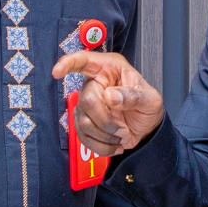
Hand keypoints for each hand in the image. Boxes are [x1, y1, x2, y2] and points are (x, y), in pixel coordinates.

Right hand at [50, 51, 164, 155]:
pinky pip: (83, 136)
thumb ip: (133, 96)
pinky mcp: (83, 121)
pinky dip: (101, 145)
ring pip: (83, 121)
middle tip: (123, 128)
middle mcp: (95, 83)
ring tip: (122, 135)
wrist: (147, 129)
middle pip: (86, 100)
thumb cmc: (147, 107)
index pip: (84, 60)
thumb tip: (110, 96)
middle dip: (106, 119)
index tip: (57, 72)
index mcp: (109, 69)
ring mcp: (86, 103)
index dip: (68, 64)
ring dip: (105, 135)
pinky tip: (114, 144)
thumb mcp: (150, 99)